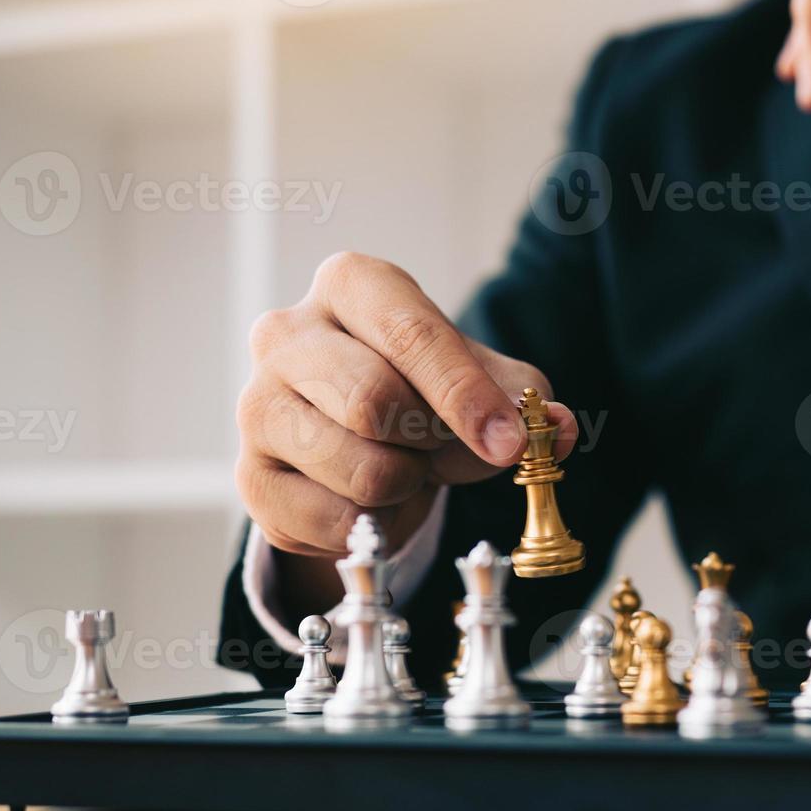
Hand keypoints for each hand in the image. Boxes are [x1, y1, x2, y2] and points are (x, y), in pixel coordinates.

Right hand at [236, 251, 575, 566]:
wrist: (349, 434)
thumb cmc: (418, 388)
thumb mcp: (478, 377)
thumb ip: (522, 397)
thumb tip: (560, 428)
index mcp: (351, 284)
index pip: (411, 335)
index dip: (466, 395)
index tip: (509, 442)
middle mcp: (287, 332)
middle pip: (375, 402)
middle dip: (431, 442)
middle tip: (441, 449)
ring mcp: (257, 404)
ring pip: (358, 468)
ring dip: (406, 486)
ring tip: (403, 469)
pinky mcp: (250, 476)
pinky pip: (332, 522)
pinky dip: (375, 526)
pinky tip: (371, 501)